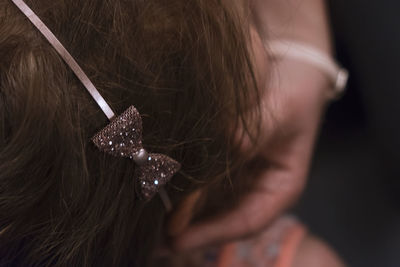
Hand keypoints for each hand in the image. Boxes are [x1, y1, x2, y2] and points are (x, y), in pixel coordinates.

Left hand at [168, 0, 332, 251]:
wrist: (293, 71)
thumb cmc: (295, 92)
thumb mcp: (283, 110)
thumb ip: (254, 130)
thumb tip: (225, 141)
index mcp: (282, 187)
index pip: (247, 222)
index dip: (212, 234)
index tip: (177, 238)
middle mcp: (259, 188)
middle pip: (223, 219)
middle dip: (190, 230)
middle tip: (152, 238)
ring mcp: (241, 176)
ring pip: (210, 204)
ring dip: (183, 213)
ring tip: (148, 219)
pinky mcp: (226, 161)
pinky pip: (204, 181)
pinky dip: (184, 188)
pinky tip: (161, 187)